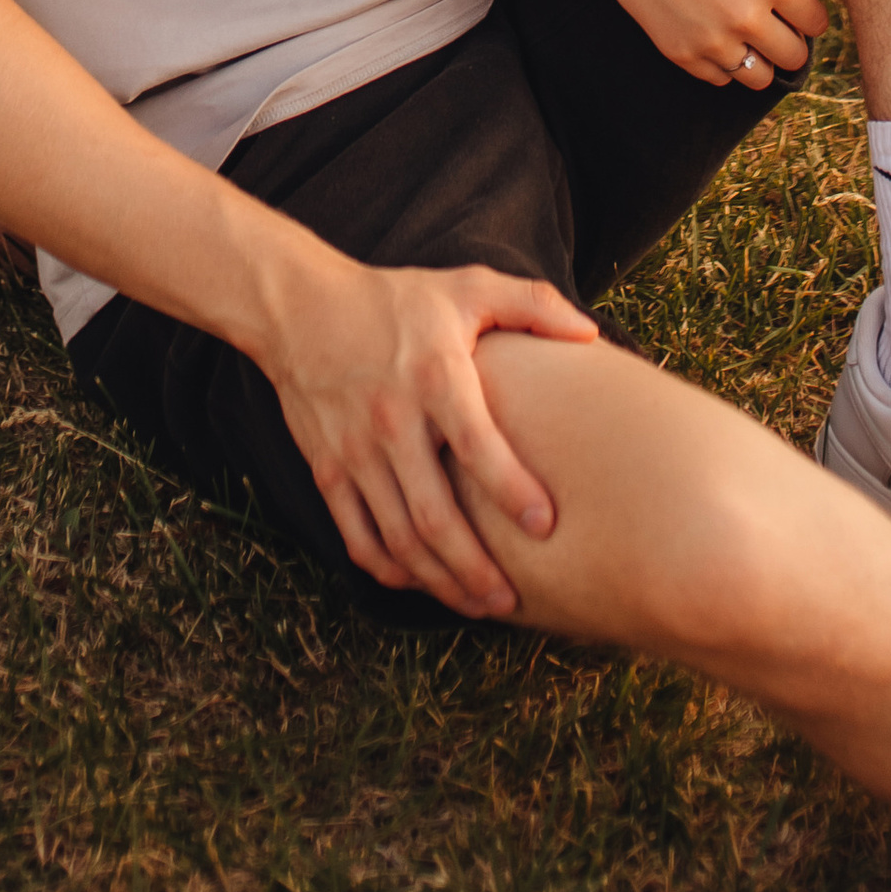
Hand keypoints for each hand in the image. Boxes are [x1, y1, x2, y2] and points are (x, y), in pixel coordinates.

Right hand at [261, 253, 601, 614]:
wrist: (300, 307)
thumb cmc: (396, 299)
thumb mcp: (466, 287)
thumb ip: (533, 305)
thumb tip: (590, 335)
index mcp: (434, 376)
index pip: (477, 445)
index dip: (511, 490)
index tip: (545, 524)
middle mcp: (392, 420)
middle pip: (434, 514)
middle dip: (475, 567)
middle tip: (511, 599)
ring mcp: (355, 451)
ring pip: (398, 537)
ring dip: (439, 580)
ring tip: (478, 604)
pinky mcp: (327, 468)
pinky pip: (357, 535)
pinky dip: (388, 568)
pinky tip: (419, 582)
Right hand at [586, 0, 826, 87]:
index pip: (816, 22)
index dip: (810, 16)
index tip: (798, 12)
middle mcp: (748, 17)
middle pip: (794, 58)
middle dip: (790, 42)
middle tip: (775, 28)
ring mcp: (713, 40)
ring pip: (759, 78)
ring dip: (758, 59)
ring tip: (744, 37)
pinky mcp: (682, 55)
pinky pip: (719, 78)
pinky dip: (722, 62)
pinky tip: (712, 36)